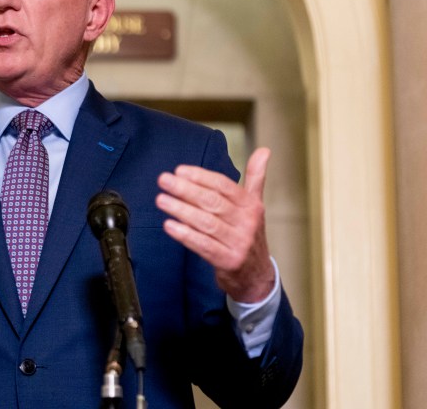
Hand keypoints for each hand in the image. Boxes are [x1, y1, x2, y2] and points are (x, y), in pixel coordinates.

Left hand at [156, 147, 274, 302]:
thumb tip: (264, 150)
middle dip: (186, 190)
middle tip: (164, 180)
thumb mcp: (255, 205)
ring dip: (181, 210)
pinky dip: (185, 235)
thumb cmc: (248, 234)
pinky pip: (203, 246)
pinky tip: (169, 225)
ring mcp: (238, 243)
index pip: (224, 186)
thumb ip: (256, 177)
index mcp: (251, 206)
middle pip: (213, 202)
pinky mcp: (228, 262)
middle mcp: (247, 223)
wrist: (257, 275)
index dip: (201, 177)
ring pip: (206, 223)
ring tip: (161, 200)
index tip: (179, 170)